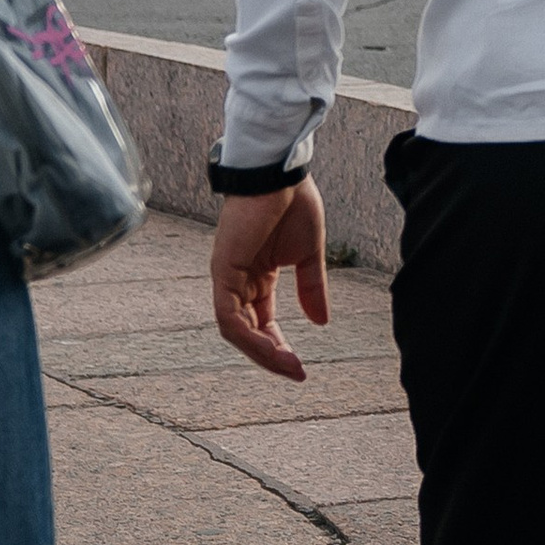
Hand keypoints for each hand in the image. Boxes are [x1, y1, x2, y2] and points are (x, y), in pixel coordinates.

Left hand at [211, 179, 330, 378]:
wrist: (279, 172)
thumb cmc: (293, 202)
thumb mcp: (309, 254)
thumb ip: (312, 287)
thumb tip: (321, 323)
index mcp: (256, 276)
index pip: (262, 322)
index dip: (279, 346)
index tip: (301, 366)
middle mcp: (237, 280)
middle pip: (247, 331)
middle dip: (271, 356)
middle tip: (296, 372)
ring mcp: (227, 276)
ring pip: (235, 330)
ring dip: (261, 352)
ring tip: (289, 365)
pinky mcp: (222, 271)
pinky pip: (229, 316)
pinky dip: (248, 336)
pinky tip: (273, 346)